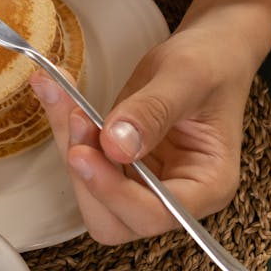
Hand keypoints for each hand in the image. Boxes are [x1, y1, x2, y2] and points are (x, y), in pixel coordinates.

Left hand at [30, 23, 249, 243]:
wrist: (209, 51)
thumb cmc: (212, 64)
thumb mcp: (186, 77)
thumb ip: (152, 112)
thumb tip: (116, 146)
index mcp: (209, 186)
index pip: (156, 215)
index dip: (114, 194)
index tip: (84, 153)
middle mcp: (178, 195)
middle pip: (116, 219)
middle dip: (88, 176)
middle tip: (76, 120)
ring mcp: (147, 183)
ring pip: (92, 192)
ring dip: (71, 148)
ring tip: (64, 98)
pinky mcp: (123, 165)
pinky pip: (86, 161)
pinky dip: (67, 131)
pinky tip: (58, 94)